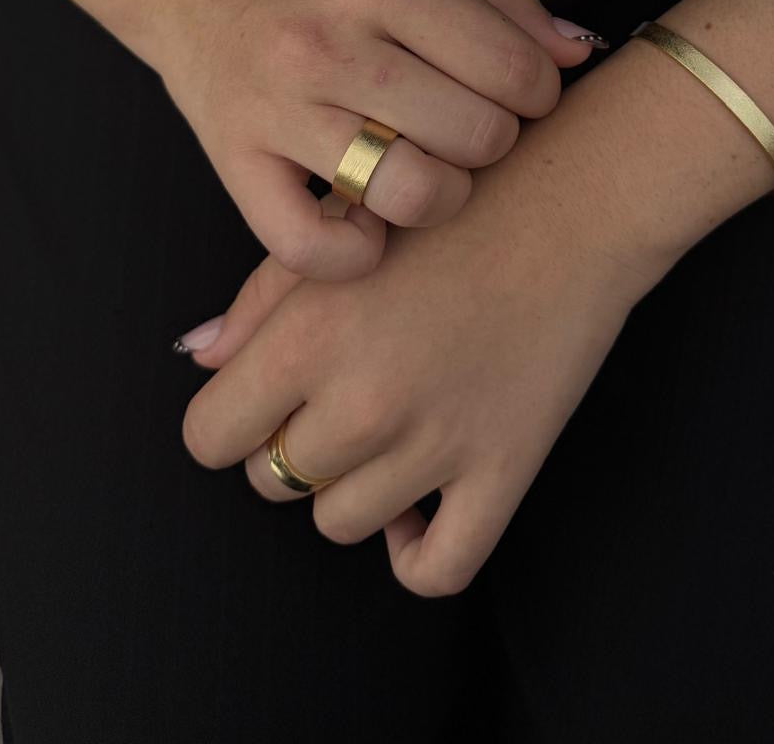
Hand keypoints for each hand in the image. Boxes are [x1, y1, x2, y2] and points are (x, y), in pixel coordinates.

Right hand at [146, 0, 603, 279]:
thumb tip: (577, 54)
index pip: (513, 67)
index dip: (538, 92)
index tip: (515, 90)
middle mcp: (325, 42)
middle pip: (475, 135)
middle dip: (494, 140)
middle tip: (470, 127)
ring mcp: (275, 109)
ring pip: (412, 195)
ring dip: (443, 196)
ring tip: (429, 170)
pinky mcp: (235, 165)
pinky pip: (315, 250)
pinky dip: (358, 253)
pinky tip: (366, 218)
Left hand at [179, 132, 652, 596]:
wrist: (573, 205)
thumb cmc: (452, 205)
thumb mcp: (342, 228)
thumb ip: (259, 298)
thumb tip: (200, 358)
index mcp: (308, 335)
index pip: (208, 437)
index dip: (230, 419)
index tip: (264, 399)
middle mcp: (362, 401)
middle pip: (271, 483)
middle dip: (291, 445)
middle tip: (339, 395)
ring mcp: (434, 445)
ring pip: (340, 523)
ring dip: (354, 484)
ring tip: (390, 428)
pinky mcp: (502, 470)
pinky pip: (435, 569)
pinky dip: (414, 552)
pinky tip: (419, 507)